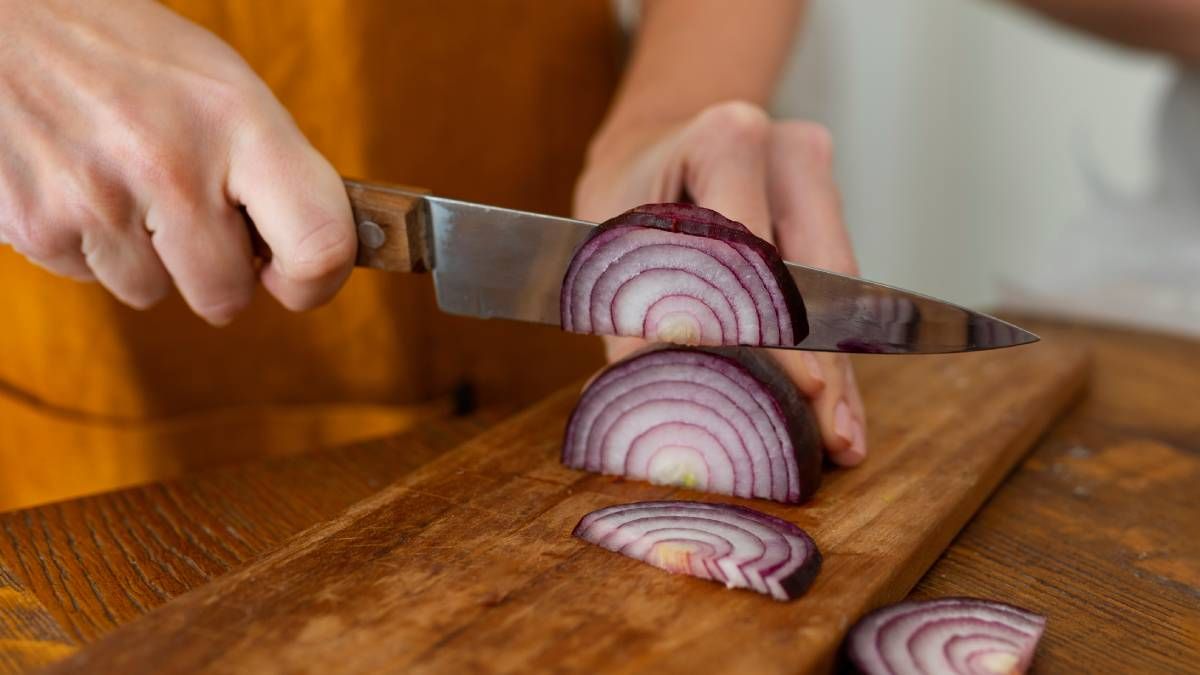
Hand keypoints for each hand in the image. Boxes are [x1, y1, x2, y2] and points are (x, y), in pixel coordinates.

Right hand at [0, 0, 355, 323]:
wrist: (3, 16)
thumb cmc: (126, 54)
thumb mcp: (220, 84)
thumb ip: (272, 167)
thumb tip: (314, 255)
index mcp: (238, 120)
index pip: (319, 243)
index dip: (315, 282)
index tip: (294, 277)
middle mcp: (172, 163)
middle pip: (226, 297)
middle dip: (215, 271)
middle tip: (191, 215)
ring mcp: (98, 198)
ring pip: (152, 293)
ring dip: (145, 256)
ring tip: (121, 179)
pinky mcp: (36, 224)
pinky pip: (89, 278)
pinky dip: (87, 243)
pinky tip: (77, 180)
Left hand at [574, 101, 867, 465]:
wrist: (651, 147)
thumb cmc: (625, 196)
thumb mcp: (612, 252)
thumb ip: (634, 330)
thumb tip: (650, 397)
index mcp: (723, 139)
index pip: (755, 253)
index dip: (776, 327)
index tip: (799, 389)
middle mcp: (785, 149)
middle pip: (814, 275)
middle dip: (823, 366)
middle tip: (833, 437)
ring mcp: (816, 175)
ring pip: (837, 289)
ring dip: (837, 369)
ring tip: (842, 437)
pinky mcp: (829, 203)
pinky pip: (836, 288)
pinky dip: (832, 350)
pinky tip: (837, 404)